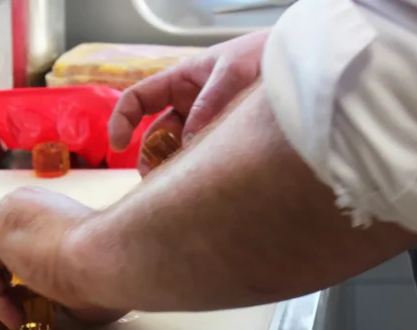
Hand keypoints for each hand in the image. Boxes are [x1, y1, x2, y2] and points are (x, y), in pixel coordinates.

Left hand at [0, 187, 126, 329]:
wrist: (106, 258)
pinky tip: (15, 318)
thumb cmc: (105, 267)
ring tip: (7, 324)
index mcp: (43, 209)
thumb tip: (52, 302)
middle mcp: (22, 204)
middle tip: (1, 317)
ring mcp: (8, 212)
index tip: (17, 304)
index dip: (9, 276)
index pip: (11, 242)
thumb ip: (53, 281)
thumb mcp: (74, 275)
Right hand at [109, 30, 269, 174]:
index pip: (137, 100)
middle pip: (155, 136)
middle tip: (153, 181)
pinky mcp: (221, 143)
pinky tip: (201, 185)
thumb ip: (210, 102)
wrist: (298, 64)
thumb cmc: (262, 55)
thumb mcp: (233, 71)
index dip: (122, 121)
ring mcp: (204, 125)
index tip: (117, 145)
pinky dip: (196, 173)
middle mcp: (187, 105)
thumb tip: (190, 141)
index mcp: (179, 81)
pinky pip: (201, 160)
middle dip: (149, 158)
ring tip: (175, 188)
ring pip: (176, 152)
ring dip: (172, 169)